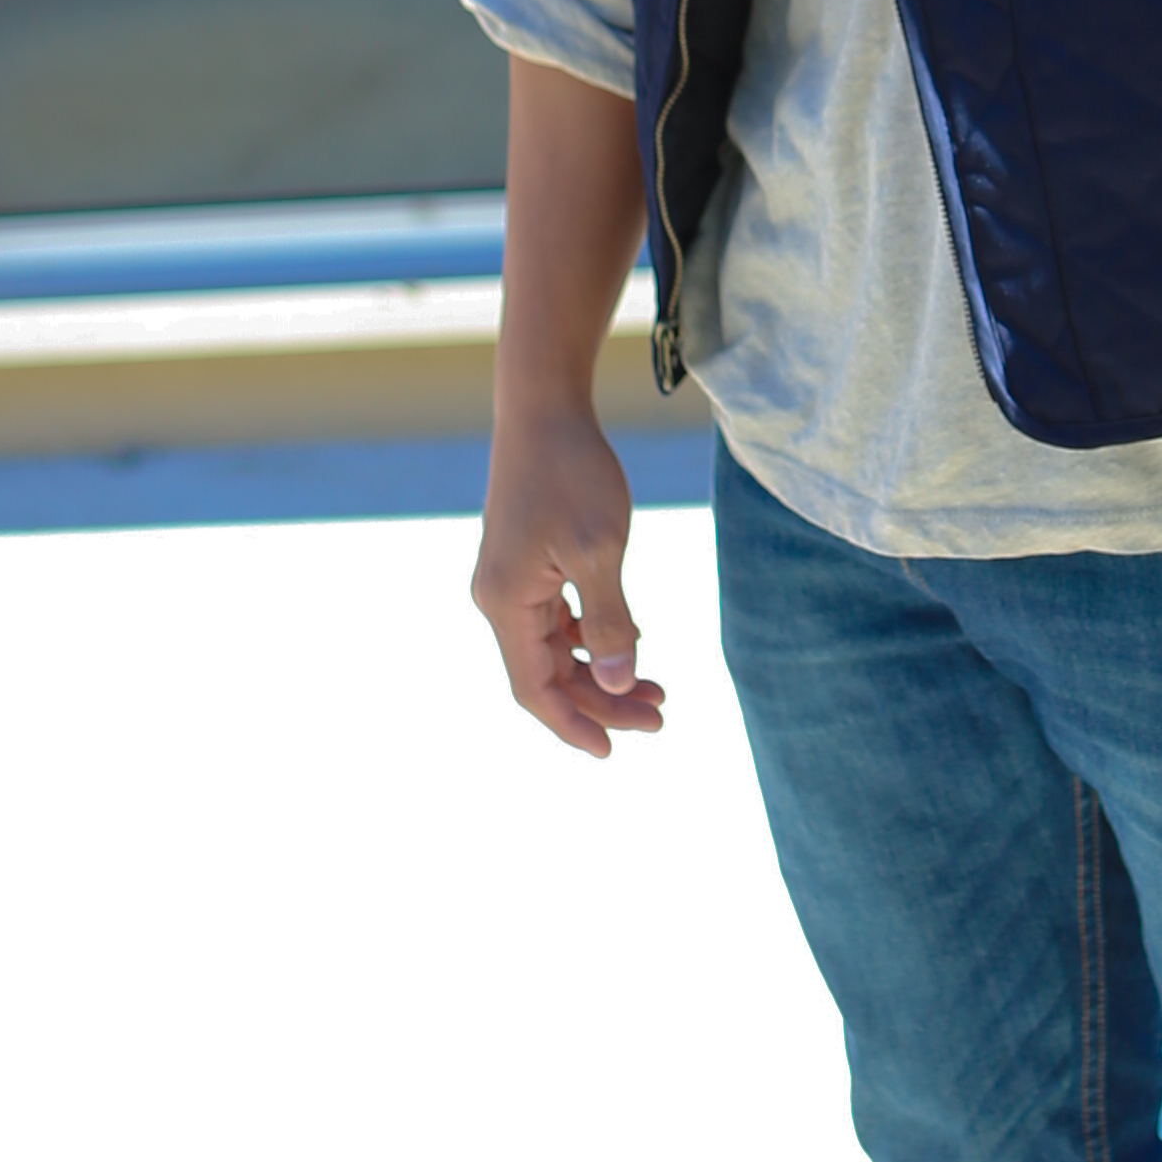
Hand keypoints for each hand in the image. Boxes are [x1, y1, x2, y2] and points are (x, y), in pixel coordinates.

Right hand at [472, 398, 665, 756]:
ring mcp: (511, 582)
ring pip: (555, 650)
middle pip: (548, 675)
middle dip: (603, 701)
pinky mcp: (528, 564)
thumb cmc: (572, 473)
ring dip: (602, 673)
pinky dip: (592, 639)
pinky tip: (632, 639)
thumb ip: (610, 620)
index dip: (572, 725)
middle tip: (661, 715)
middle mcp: (499, 599)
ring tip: (658, 689)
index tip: (612, 752)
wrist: (544, 409)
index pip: (534, 689)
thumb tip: (621, 684)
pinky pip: (557, 621)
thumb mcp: (600, 549)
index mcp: (506, 604)